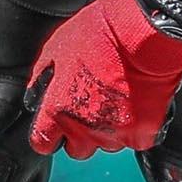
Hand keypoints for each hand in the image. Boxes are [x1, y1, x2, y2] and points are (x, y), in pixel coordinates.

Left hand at [25, 0, 181, 156]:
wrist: (142, 31)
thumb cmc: (100, 33)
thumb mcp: (55, 49)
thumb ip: (42, 79)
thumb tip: (37, 95)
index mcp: (57, 111)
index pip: (43, 143)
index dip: (49, 135)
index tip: (56, 128)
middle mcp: (84, 128)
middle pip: (77, 149)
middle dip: (81, 134)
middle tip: (92, 107)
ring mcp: (115, 133)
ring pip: (108, 144)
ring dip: (110, 129)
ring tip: (118, 99)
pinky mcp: (144, 133)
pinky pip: (137, 140)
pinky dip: (138, 127)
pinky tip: (138, 103)